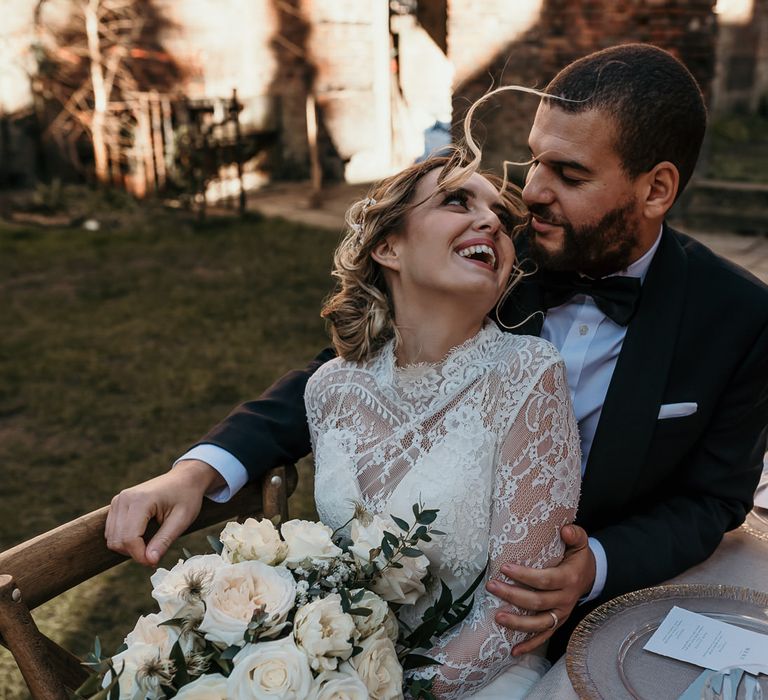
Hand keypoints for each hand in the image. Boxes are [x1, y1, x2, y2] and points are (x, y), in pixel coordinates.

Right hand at [105, 460, 223, 565]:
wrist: (184, 478)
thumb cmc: (186, 496)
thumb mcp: (181, 520)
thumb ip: (164, 541)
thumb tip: (150, 561)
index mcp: (140, 500)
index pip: (129, 538)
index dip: (140, 555)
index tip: (154, 561)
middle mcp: (124, 499)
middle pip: (117, 540)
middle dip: (134, 553)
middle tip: (155, 555)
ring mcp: (118, 500)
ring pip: (111, 537)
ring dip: (128, 548)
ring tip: (150, 545)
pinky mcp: (117, 504)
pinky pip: (112, 530)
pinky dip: (124, 539)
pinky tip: (142, 538)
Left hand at [485, 524, 595, 654]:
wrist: (590, 576)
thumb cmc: (578, 557)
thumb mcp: (580, 542)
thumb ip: (574, 534)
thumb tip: (564, 529)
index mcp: (569, 578)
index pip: (544, 579)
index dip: (524, 576)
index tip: (504, 568)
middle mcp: (565, 599)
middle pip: (536, 602)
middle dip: (512, 595)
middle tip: (491, 587)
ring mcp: (561, 614)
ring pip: (539, 623)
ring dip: (517, 623)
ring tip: (497, 617)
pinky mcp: (557, 623)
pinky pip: (543, 636)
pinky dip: (529, 645)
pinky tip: (513, 651)